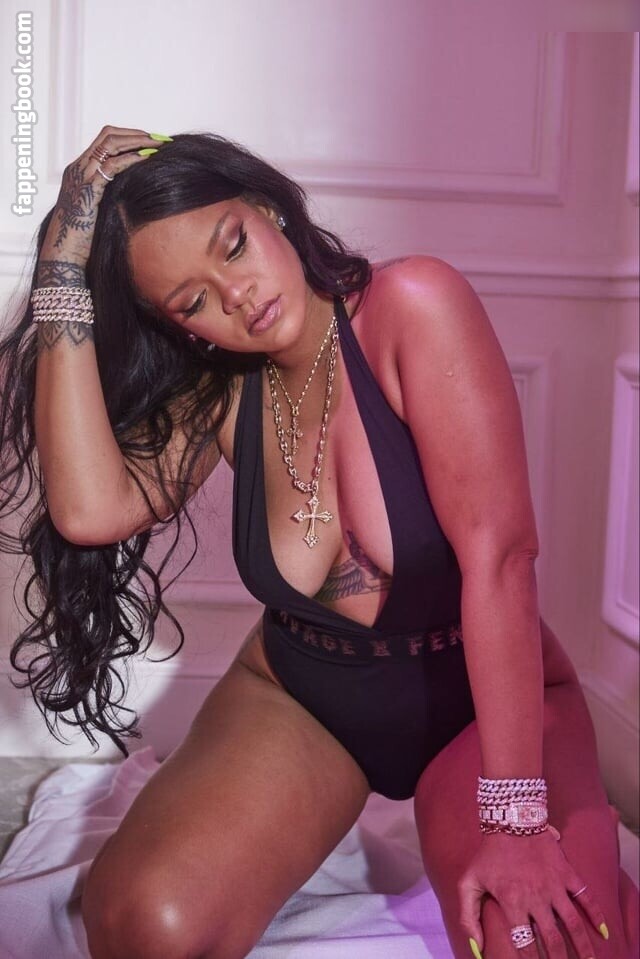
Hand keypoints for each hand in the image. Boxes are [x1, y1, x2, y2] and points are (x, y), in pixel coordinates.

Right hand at [38, 125, 170, 278]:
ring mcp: (81, 176)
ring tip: (158, 146)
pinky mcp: (88, 189)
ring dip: (137, 142)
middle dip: (136, 134)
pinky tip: (146, 160)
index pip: (104, 140)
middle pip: (108, 134)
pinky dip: (130, 159)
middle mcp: (78, 167)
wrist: (64, 251)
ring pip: (109, 144)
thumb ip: (108, 195)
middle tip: (159, 140)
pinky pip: (110, 166)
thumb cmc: (81, 236)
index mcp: (79, 169)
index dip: (129, 136)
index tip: (150, 142)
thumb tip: (132, 192)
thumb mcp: (96, 208)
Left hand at [459, 829, 608, 956]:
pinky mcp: (566, 873)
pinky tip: (602, 932)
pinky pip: (585, 897)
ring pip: (573, 924)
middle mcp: (536, 897)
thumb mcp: (469, 883)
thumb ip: (468, 917)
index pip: (524, 944)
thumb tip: (476, 949)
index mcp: (512, 902)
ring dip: (583, 947)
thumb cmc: (488, 855)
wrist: (510, 820)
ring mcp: (554, 886)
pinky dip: (596, 915)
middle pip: (552, 940)